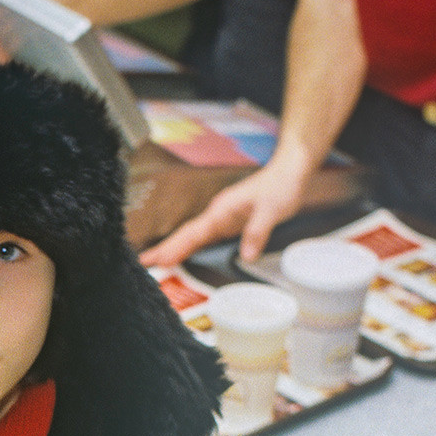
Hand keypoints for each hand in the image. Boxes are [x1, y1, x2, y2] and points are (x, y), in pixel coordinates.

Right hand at [139, 159, 309, 266]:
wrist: (290, 170)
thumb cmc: (281, 186)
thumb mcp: (272, 210)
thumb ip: (257, 232)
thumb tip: (246, 256)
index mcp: (221, 211)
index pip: (193, 233)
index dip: (176, 248)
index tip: (158, 260)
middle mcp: (217, 215)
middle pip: (186, 236)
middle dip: (165, 250)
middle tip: (144, 264)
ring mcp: (222, 219)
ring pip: (194, 238)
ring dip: (175, 250)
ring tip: (157, 265)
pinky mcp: (229, 223)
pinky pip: (206, 239)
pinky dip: (192, 249)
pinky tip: (186, 257)